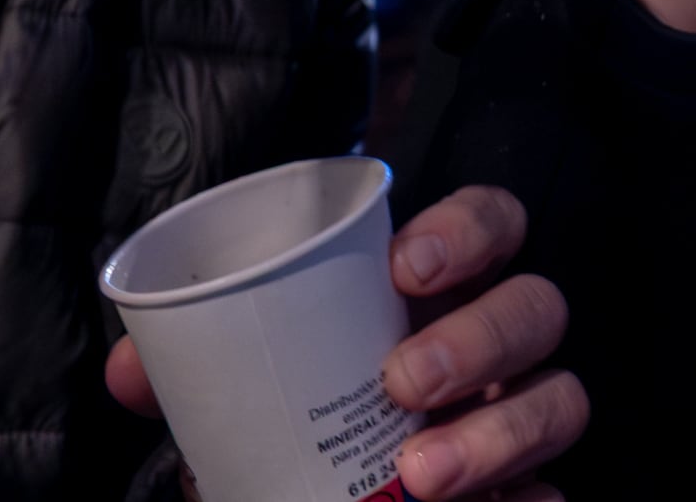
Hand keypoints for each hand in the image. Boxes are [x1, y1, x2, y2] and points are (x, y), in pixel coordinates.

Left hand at [109, 184, 583, 500]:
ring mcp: (520, 413)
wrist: (310, 497)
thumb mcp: (246, 384)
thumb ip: (197, 368)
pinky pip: (559, 491)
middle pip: (537, 307)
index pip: (494, 221)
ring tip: (421, 477)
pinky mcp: (528, 486)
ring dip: (498, 433)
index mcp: (441, 288)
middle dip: (479, 339)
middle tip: (401, 382)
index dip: (470, 230)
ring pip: (563, 398)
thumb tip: (132, 370)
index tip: (405, 266)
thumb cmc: (296, 415)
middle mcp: (497, 341)